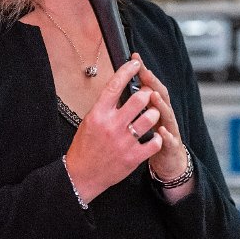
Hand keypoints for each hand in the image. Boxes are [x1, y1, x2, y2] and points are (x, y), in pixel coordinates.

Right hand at [64, 55, 162, 203]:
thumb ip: (105, 106)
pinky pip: (155, 142)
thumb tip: (119, 87)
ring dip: (154, 114)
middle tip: (147, 95)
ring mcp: (123, 141)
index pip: (115, 85)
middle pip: (139, 99)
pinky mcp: (133, 157)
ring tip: (152, 115)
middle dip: (147, 94)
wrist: (82, 175)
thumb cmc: (85, 147)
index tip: (136, 63)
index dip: (127, 70)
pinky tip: (153, 136)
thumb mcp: (89, 121)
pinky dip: (157, 137)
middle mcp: (111, 125)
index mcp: (98, 114)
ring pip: (150, 118)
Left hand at [136, 59, 194, 201]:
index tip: (135, 58)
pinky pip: (169, 141)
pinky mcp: (171, 147)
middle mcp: (164, 115)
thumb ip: (133, 105)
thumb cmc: (150, 139)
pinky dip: (165, 136)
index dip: (143, 71)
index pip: (149, 84)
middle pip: (160, 95)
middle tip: (143, 72)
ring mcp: (169, 130)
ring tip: (152, 96)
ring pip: (167, 114)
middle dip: (152, 83)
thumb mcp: (141, 120)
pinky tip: (160, 132)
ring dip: (160, 105)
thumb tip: (119, 85)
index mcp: (154, 107)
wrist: (168, 163)